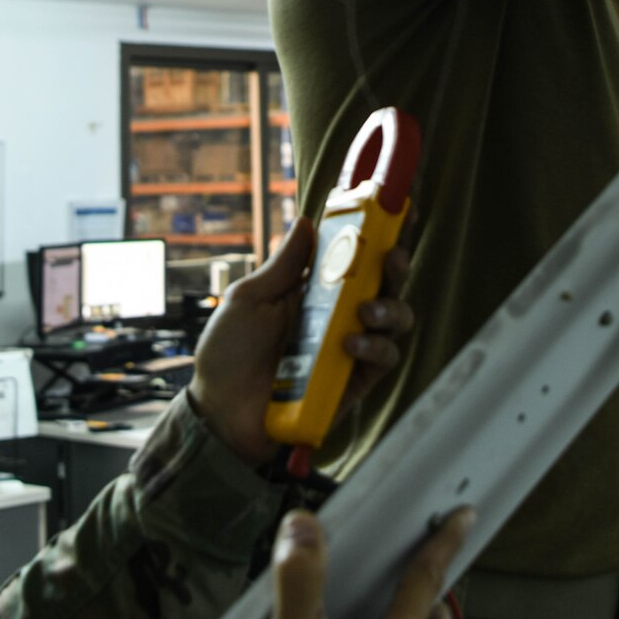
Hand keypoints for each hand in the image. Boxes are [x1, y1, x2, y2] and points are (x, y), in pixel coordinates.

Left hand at [188, 217, 414, 467]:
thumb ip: (282, 265)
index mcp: (313, 288)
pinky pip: (384, 359)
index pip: (354, 253)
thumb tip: (307, 222)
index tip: (398, 206)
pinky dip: (375, 347)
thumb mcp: (248, 299)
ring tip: (367, 309)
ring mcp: (349, 346)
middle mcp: (337, 313)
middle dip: (396, 263)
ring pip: (396, 318)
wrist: (220, 411)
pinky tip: (350, 344)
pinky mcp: (354, 380)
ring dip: (391, 307)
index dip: (379, 231)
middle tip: (391, 256)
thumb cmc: (228, 354)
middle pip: (385, 281)